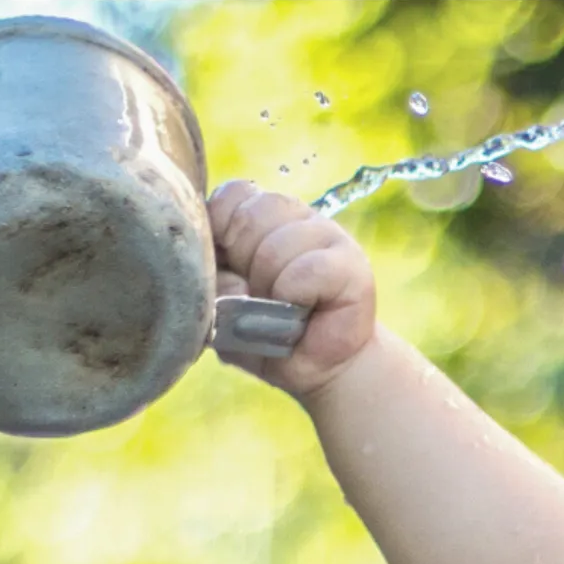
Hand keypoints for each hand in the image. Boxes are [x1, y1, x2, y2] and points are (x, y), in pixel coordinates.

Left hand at [208, 181, 376, 397]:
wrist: (320, 369)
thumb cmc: (270, 334)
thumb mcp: (223, 311)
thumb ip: (212, 286)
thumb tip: (227, 281)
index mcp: (262, 216)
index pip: (233, 195)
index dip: (221, 229)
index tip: (229, 266)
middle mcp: (296, 216)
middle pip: (250, 216)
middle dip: (244, 265)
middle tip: (260, 295)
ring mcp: (327, 234)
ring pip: (277, 246)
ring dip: (271, 286)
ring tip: (282, 307)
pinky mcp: (351, 264)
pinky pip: (307, 270)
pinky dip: (294, 296)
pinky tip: (302, 312)